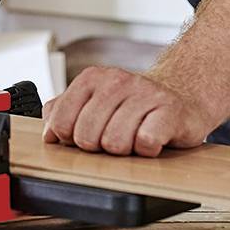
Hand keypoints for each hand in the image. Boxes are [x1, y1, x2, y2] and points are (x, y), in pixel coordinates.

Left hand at [41, 67, 213, 156]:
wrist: (182, 98)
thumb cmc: (133, 107)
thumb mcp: (93, 103)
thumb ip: (63, 113)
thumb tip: (48, 134)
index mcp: (92, 78)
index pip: (60, 121)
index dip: (69, 139)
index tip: (82, 137)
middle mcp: (117, 80)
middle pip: (86, 136)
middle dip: (98, 147)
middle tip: (113, 139)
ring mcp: (144, 93)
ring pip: (114, 142)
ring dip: (124, 150)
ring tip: (133, 138)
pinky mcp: (169, 109)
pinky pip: (145, 142)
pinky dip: (147, 150)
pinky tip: (152, 140)